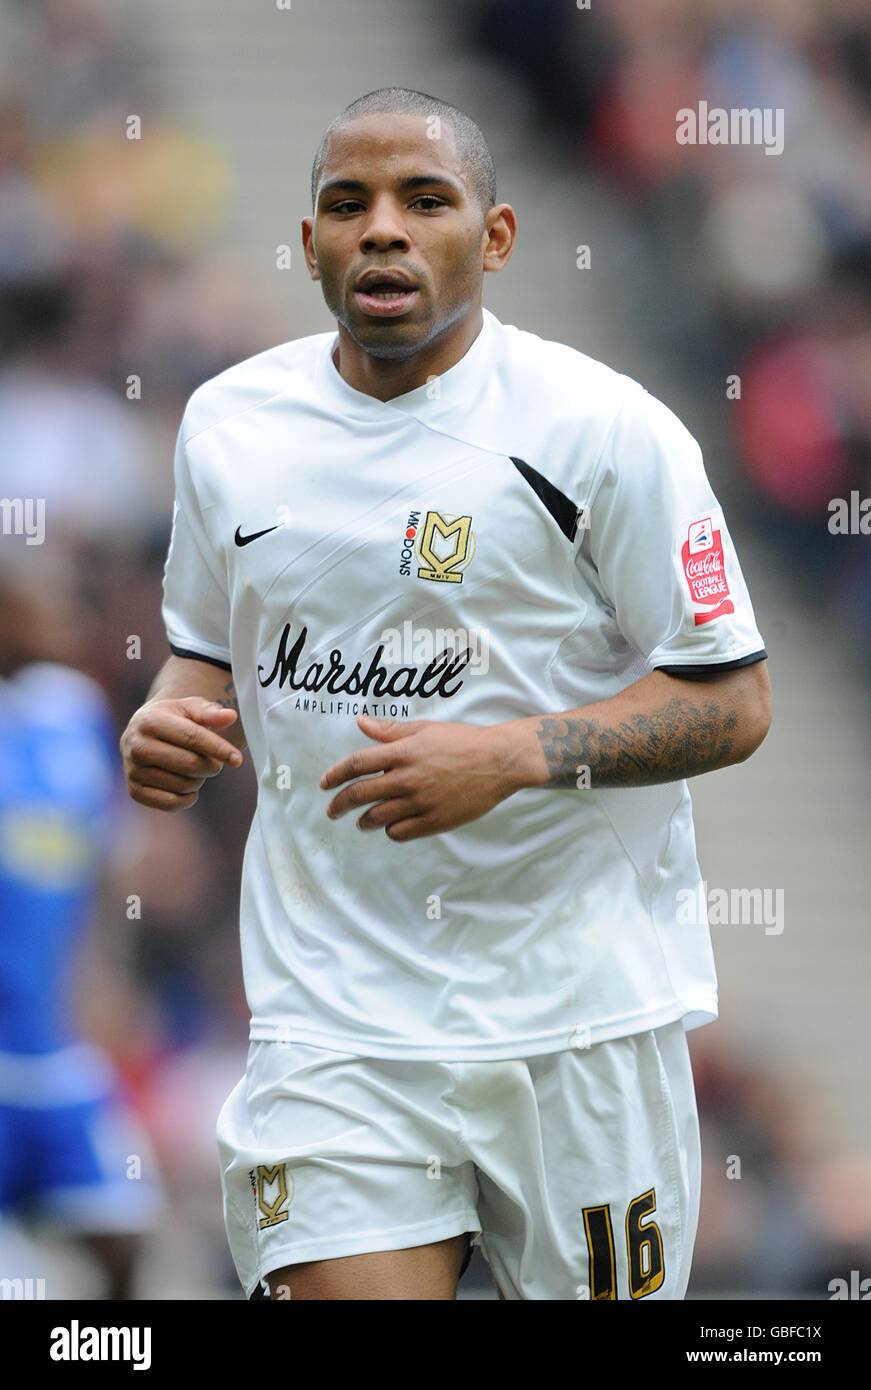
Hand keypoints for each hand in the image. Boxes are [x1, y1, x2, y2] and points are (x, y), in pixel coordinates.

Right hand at [120, 696, 242, 811]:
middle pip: (190, 765)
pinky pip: (172, 803)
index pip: (192, 738)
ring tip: (194, 768)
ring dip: (199, 780)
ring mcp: (132, 770)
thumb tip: (230, 716)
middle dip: (211, 766)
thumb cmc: (173, 718)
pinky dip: (188, 798)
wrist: (143, 732)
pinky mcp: (134, 791)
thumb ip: (211, 712)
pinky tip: (187, 785)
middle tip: (213, 762)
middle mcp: (136, 746)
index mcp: (150, 720)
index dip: (219, 749)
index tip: (238, 759)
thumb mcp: (191, 708)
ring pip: (183, 786)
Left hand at [319, 713, 519, 841]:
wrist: (499, 762)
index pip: (357, 764)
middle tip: (332, 810)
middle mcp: (408, 778)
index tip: (324, 784)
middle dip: (340, 804)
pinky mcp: (435, 821)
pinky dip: (390, 830)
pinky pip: (400, 833)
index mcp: (403, 752)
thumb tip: (361, 722)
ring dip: (363, 821)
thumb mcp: (425, 729)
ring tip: (362, 821)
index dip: (335, 775)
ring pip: (377, 817)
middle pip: (360, 794)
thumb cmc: (463, 741)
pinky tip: (391, 825)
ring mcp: (421, 802)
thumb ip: (391, 730)